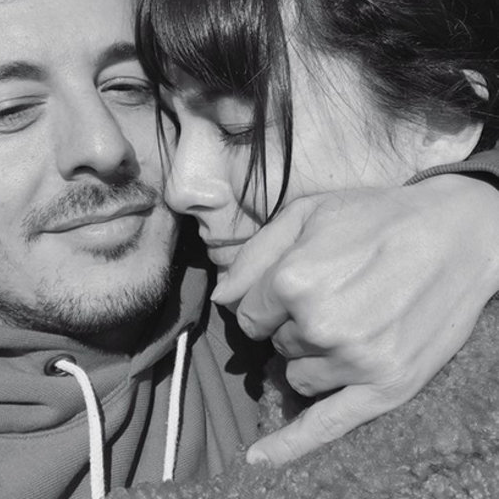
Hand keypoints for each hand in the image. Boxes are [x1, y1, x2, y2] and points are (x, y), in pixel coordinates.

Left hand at [211, 174, 498, 464]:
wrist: (454, 235)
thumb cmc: (375, 217)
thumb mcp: (306, 213)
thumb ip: (254, 256)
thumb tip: (219, 298)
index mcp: (294, 280)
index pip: (248, 315)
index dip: (265, 303)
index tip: (290, 289)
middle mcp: (319, 325)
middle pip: (274, 344)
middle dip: (289, 325)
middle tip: (330, 295)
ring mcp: (353, 360)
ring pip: (296, 376)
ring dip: (307, 357)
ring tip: (343, 324)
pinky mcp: (385, 386)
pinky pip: (325, 425)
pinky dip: (291, 444)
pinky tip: (260, 460)